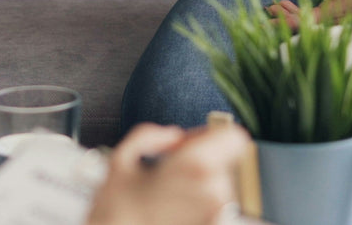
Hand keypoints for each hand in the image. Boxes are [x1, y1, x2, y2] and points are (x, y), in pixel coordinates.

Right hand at [85, 123, 249, 224]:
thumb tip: (173, 136)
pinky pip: (214, 211)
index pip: (234, 137)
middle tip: (170, 175)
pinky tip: (174, 213)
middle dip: (201, 164)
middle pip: (222, 163)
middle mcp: (214, 191)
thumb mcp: (120, 161)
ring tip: (169, 198)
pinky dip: (197, 208)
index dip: (212, 135)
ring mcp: (217, 216)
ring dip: (199, 188)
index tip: (193, 143)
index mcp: (194, 165)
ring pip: (218, 188)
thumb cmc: (117, 212)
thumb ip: (148, 135)